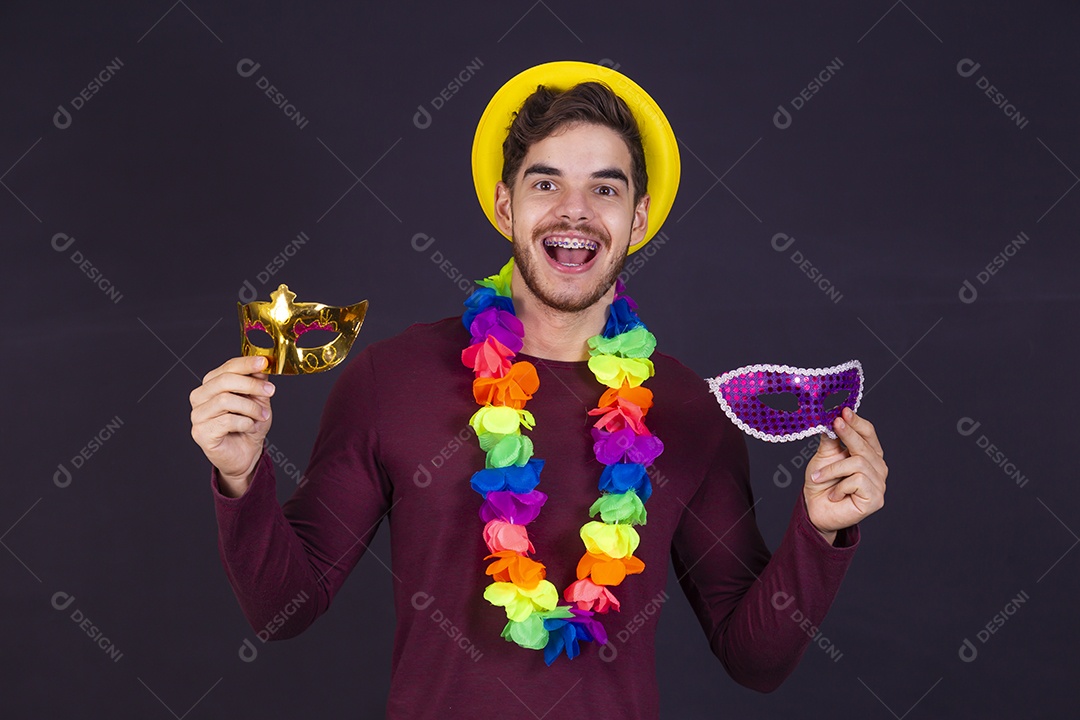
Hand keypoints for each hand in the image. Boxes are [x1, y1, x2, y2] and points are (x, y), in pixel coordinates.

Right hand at [190, 356, 275, 496]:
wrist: (246, 455)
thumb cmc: (249, 426)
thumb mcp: (258, 400)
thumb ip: (257, 381)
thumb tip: (262, 363)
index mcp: (211, 385)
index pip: (227, 367)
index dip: (246, 363)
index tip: (264, 362)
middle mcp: (200, 397)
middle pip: (224, 381)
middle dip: (251, 384)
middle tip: (270, 391)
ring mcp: (197, 415)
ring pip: (225, 400)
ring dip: (251, 407)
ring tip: (263, 416)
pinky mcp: (201, 432)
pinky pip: (226, 420)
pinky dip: (244, 422)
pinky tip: (249, 427)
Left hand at [803, 407, 886, 543]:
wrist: (815, 510)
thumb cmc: (821, 484)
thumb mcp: (823, 457)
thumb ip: (831, 440)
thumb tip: (832, 418)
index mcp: (868, 454)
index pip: (868, 433)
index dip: (857, 422)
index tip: (844, 411)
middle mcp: (878, 467)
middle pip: (865, 445)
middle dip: (848, 434)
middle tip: (834, 424)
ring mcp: (879, 483)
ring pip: (859, 463)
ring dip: (833, 469)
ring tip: (818, 477)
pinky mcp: (876, 498)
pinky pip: (858, 480)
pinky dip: (840, 486)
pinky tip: (834, 494)